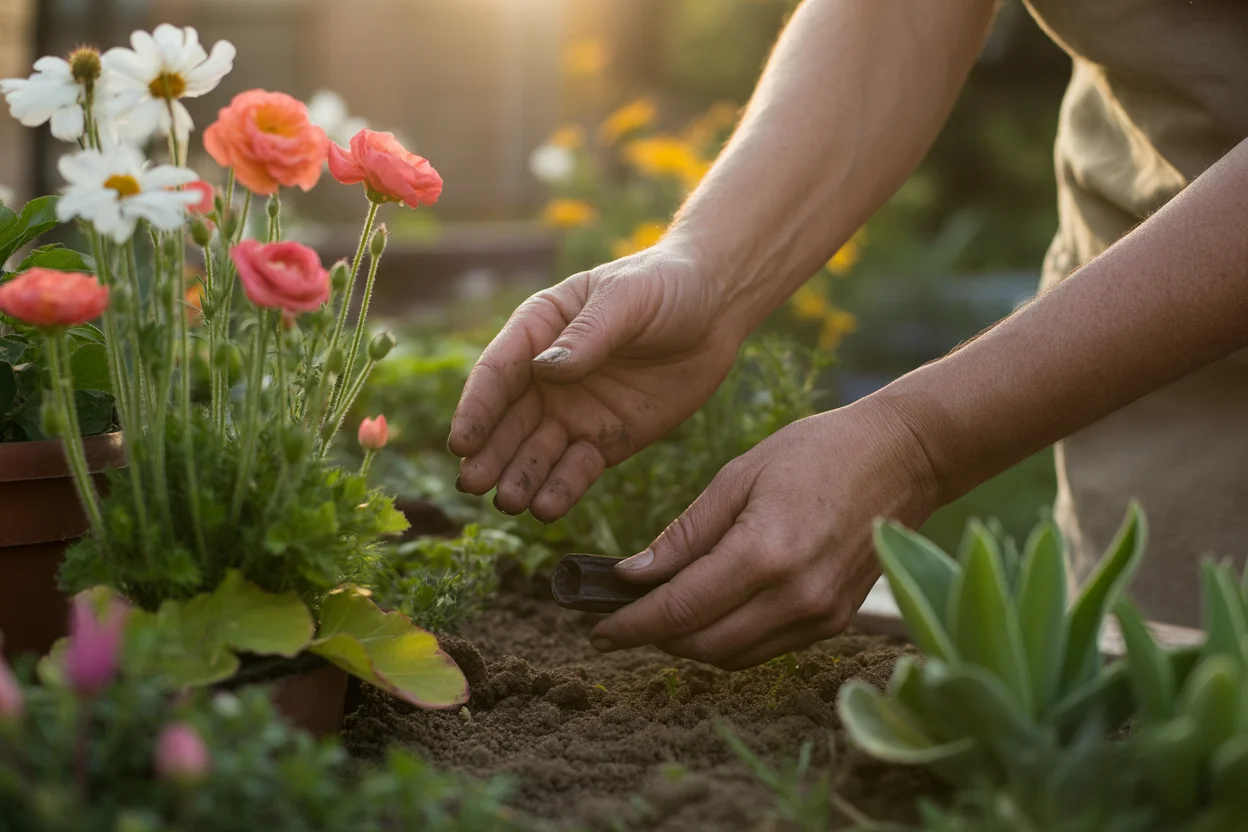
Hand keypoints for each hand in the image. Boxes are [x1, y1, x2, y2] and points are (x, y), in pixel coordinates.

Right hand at [449, 240, 743, 520]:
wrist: (717, 308)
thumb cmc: (665, 286)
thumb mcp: (626, 299)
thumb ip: (588, 335)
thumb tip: (546, 371)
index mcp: (538, 330)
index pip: (498, 372)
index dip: (477, 408)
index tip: (462, 442)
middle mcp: (546, 377)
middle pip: (509, 421)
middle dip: (490, 454)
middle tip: (473, 485)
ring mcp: (574, 412)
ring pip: (537, 452)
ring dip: (520, 478)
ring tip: (509, 503)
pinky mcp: (607, 439)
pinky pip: (577, 469)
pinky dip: (561, 490)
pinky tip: (546, 508)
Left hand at [587, 396, 939, 669]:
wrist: (903, 459)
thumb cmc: (816, 453)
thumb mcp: (739, 476)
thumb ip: (685, 533)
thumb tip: (633, 575)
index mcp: (764, 554)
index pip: (679, 610)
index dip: (631, 626)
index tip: (597, 630)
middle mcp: (794, 597)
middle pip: (702, 645)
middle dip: (654, 638)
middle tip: (622, 619)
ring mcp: (819, 616)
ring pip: (733, 656)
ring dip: (690, 642)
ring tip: (662, 613)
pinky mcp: (835, 623)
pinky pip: (766, 648)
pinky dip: (729, 638)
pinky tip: (712, 609)